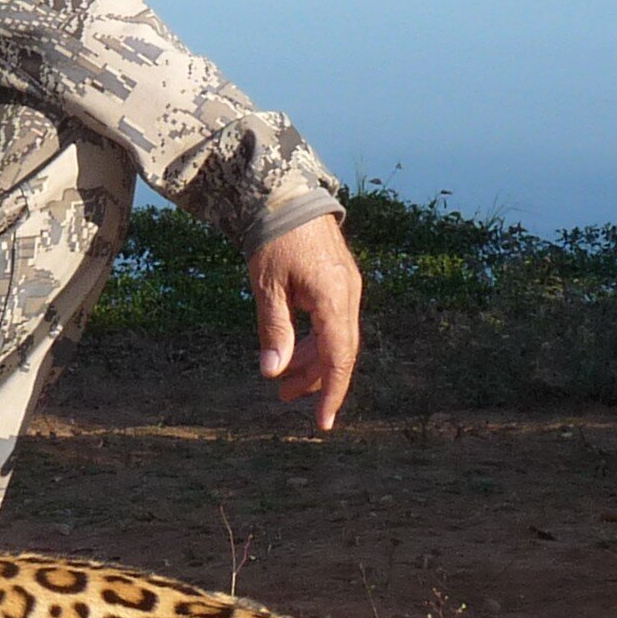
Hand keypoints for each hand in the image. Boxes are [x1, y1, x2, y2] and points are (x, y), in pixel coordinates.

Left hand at [249, 213, 363, 430]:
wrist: (287, 195)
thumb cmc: (274, 237)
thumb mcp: (267, 286)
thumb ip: (274, 330)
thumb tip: (273, 372)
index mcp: (334, 298)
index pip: (338, 358)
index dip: (331, 392)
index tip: (322, 422)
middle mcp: (348, 295)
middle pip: (340, 352)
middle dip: (315, 379)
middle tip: (284, 397)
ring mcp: (347, 288)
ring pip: (336, 338)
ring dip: (312, 360)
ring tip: (283, 377)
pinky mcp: (340, 282)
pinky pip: (333, 321)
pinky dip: (315, 339)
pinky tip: (293, 348)